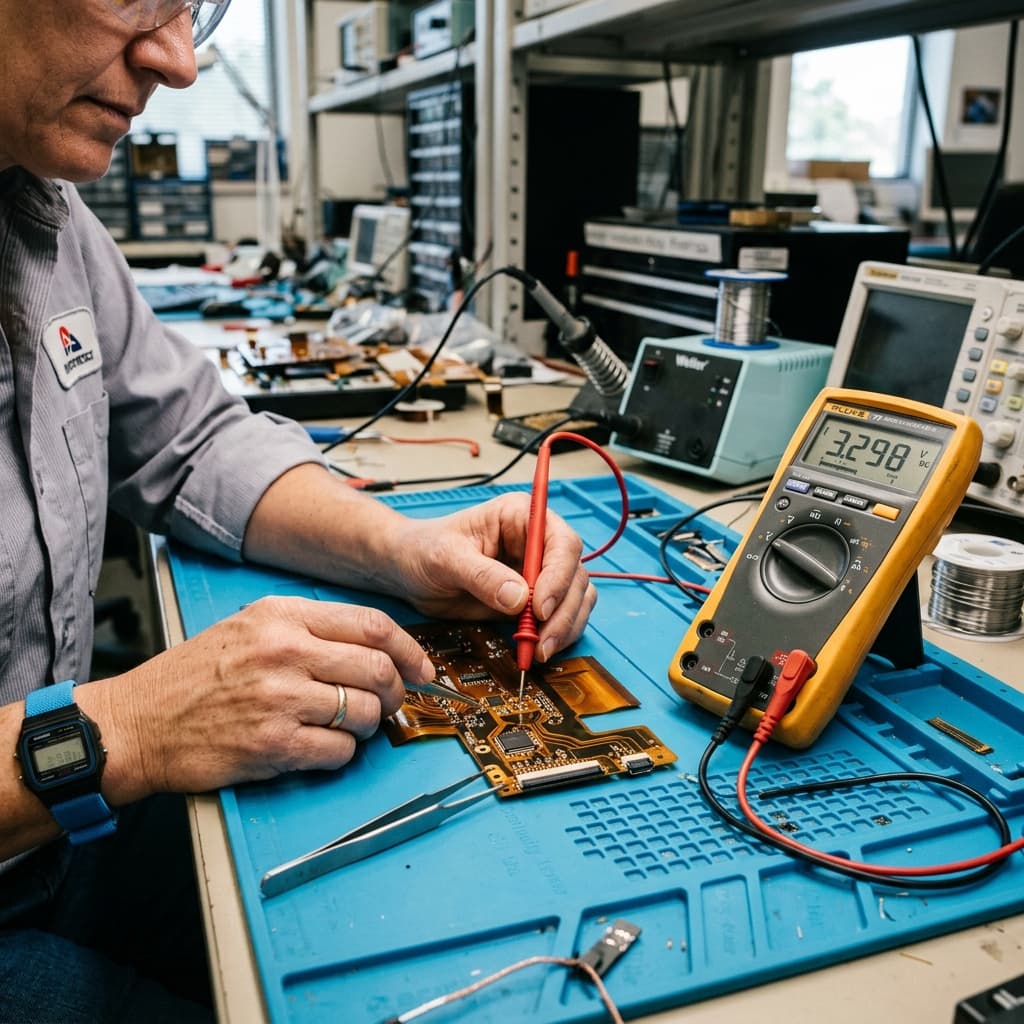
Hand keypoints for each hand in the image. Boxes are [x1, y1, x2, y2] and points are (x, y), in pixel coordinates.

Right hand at [77, 597, 434, 803]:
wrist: (138, 723)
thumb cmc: (196, 676)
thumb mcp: (250, 627)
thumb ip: (309, 629)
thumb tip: (376, 648)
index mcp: (282, 615)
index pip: (371, 624)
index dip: (408, 648)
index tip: (420, 667)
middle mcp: (284, 651)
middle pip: (377, 669)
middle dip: (396, 691)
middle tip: (390, 702)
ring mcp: (279, 698)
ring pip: (365, 712)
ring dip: (369, 725)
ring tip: (348, 727)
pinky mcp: (272, 744)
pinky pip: (340, 752)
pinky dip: (343, 755)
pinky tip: (323, 748)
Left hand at [387, 492, 596, 662]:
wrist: (408, 569)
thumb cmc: (423, 549)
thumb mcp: (446, 558)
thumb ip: (482, 576)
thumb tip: (519, 599)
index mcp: (521, 516)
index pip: (561, 542)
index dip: (558, 576)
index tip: (539, 608)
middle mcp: (537, 542)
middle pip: (575, 574)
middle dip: (563, 611)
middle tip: (541, 642)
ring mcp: (539, 572)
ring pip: (576, 598)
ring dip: (565, 626)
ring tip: (538, 651)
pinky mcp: (533, 600)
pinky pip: (562, 617)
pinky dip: (558, 635)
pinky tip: (536, 648)